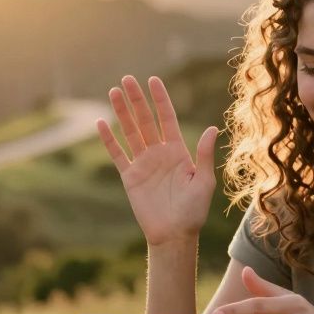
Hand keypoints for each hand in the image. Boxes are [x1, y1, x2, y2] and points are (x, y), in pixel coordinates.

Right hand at [97, 75, 218, 246]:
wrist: (174, 234)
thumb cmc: (193, 211)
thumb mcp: (203, 182)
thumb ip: (204, 155)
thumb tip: (212, 129)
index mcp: (178, 151)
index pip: (167, 119)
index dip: (160, 100)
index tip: (153, 81)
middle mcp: (159, 153)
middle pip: (145, 120)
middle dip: (136, 100)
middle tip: (127, 79)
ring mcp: (143, 164)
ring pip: (130, 132)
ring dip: (121, 113)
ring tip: (113, 92)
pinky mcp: (130, 177)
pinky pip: (117, 155)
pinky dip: (109, 140)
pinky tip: (101, 124)